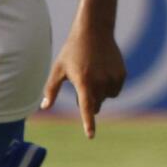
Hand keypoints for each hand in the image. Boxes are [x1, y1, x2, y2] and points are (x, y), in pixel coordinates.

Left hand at [41, 24, 125, 138]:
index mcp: (84, 82)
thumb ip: (51, 89)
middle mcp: (100, 81)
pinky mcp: (122, 74)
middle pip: (96, 105)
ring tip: (93, 72)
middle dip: (89, 100)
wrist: (94, 30)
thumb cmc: (72, 50)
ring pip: (106, 98)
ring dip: (100, 92)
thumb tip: (44, 107)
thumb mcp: (59, 68)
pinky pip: (115, 90)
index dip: (88, 123)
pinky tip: (103, 70)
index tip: (90, 136)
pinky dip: (110, 86)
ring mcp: (113, 78)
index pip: (87, 107)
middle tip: (83, 81)